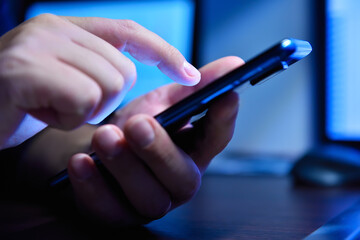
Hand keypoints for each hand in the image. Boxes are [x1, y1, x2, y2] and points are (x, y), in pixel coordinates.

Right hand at [0, 14, 199, 148]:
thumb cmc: (20, 103)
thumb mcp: (64, 80)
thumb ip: (96, 68)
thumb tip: (136, 71)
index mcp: (65, 28)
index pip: (128, 31)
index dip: (164, 52)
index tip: (190, 74)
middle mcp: (53, 28)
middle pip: (124, 71)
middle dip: (105, 100)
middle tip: (67, 104)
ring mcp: (38, 46)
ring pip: (108, 85)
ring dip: (84, 111)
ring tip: (50, 108)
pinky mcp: (25, 71)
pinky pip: (83, 100)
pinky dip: (66, 119)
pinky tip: (38, 115)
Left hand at [67, 56, 243, 225]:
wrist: (96, 150)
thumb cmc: (135, 127)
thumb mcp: (162, 104)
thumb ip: (192, 88)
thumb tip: (233, 64)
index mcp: (193, 152)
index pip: (218, 138)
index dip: (224, 118)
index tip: (226, 94)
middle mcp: (176, 182)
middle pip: (182, 177)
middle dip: (160, 150)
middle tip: (139, 122)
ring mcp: (147, 203)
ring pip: (147, 197)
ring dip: (125, 165)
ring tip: (105, 136)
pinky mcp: (116, 215)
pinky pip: (107, 209)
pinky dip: (93, 186)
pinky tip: (80, 161)